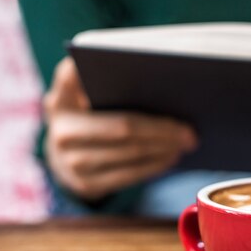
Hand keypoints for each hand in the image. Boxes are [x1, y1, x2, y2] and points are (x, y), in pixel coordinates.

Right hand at [44, 57, 197, 200]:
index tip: (144, 71)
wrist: (62, 159)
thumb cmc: (84, 116)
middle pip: (123, 127)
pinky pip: (129, 175)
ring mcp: (71, 162)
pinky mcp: (86, 185)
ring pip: (130, 153)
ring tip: (186, 142)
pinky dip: (154, 165)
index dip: (101, 77)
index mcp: (60, 99)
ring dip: (163, 148)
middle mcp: (61, 131)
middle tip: (190, 130)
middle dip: (161, 129)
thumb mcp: (78, 93)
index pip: (76, 78)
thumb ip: (92, 75)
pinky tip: (171, 157)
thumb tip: (137, 65)